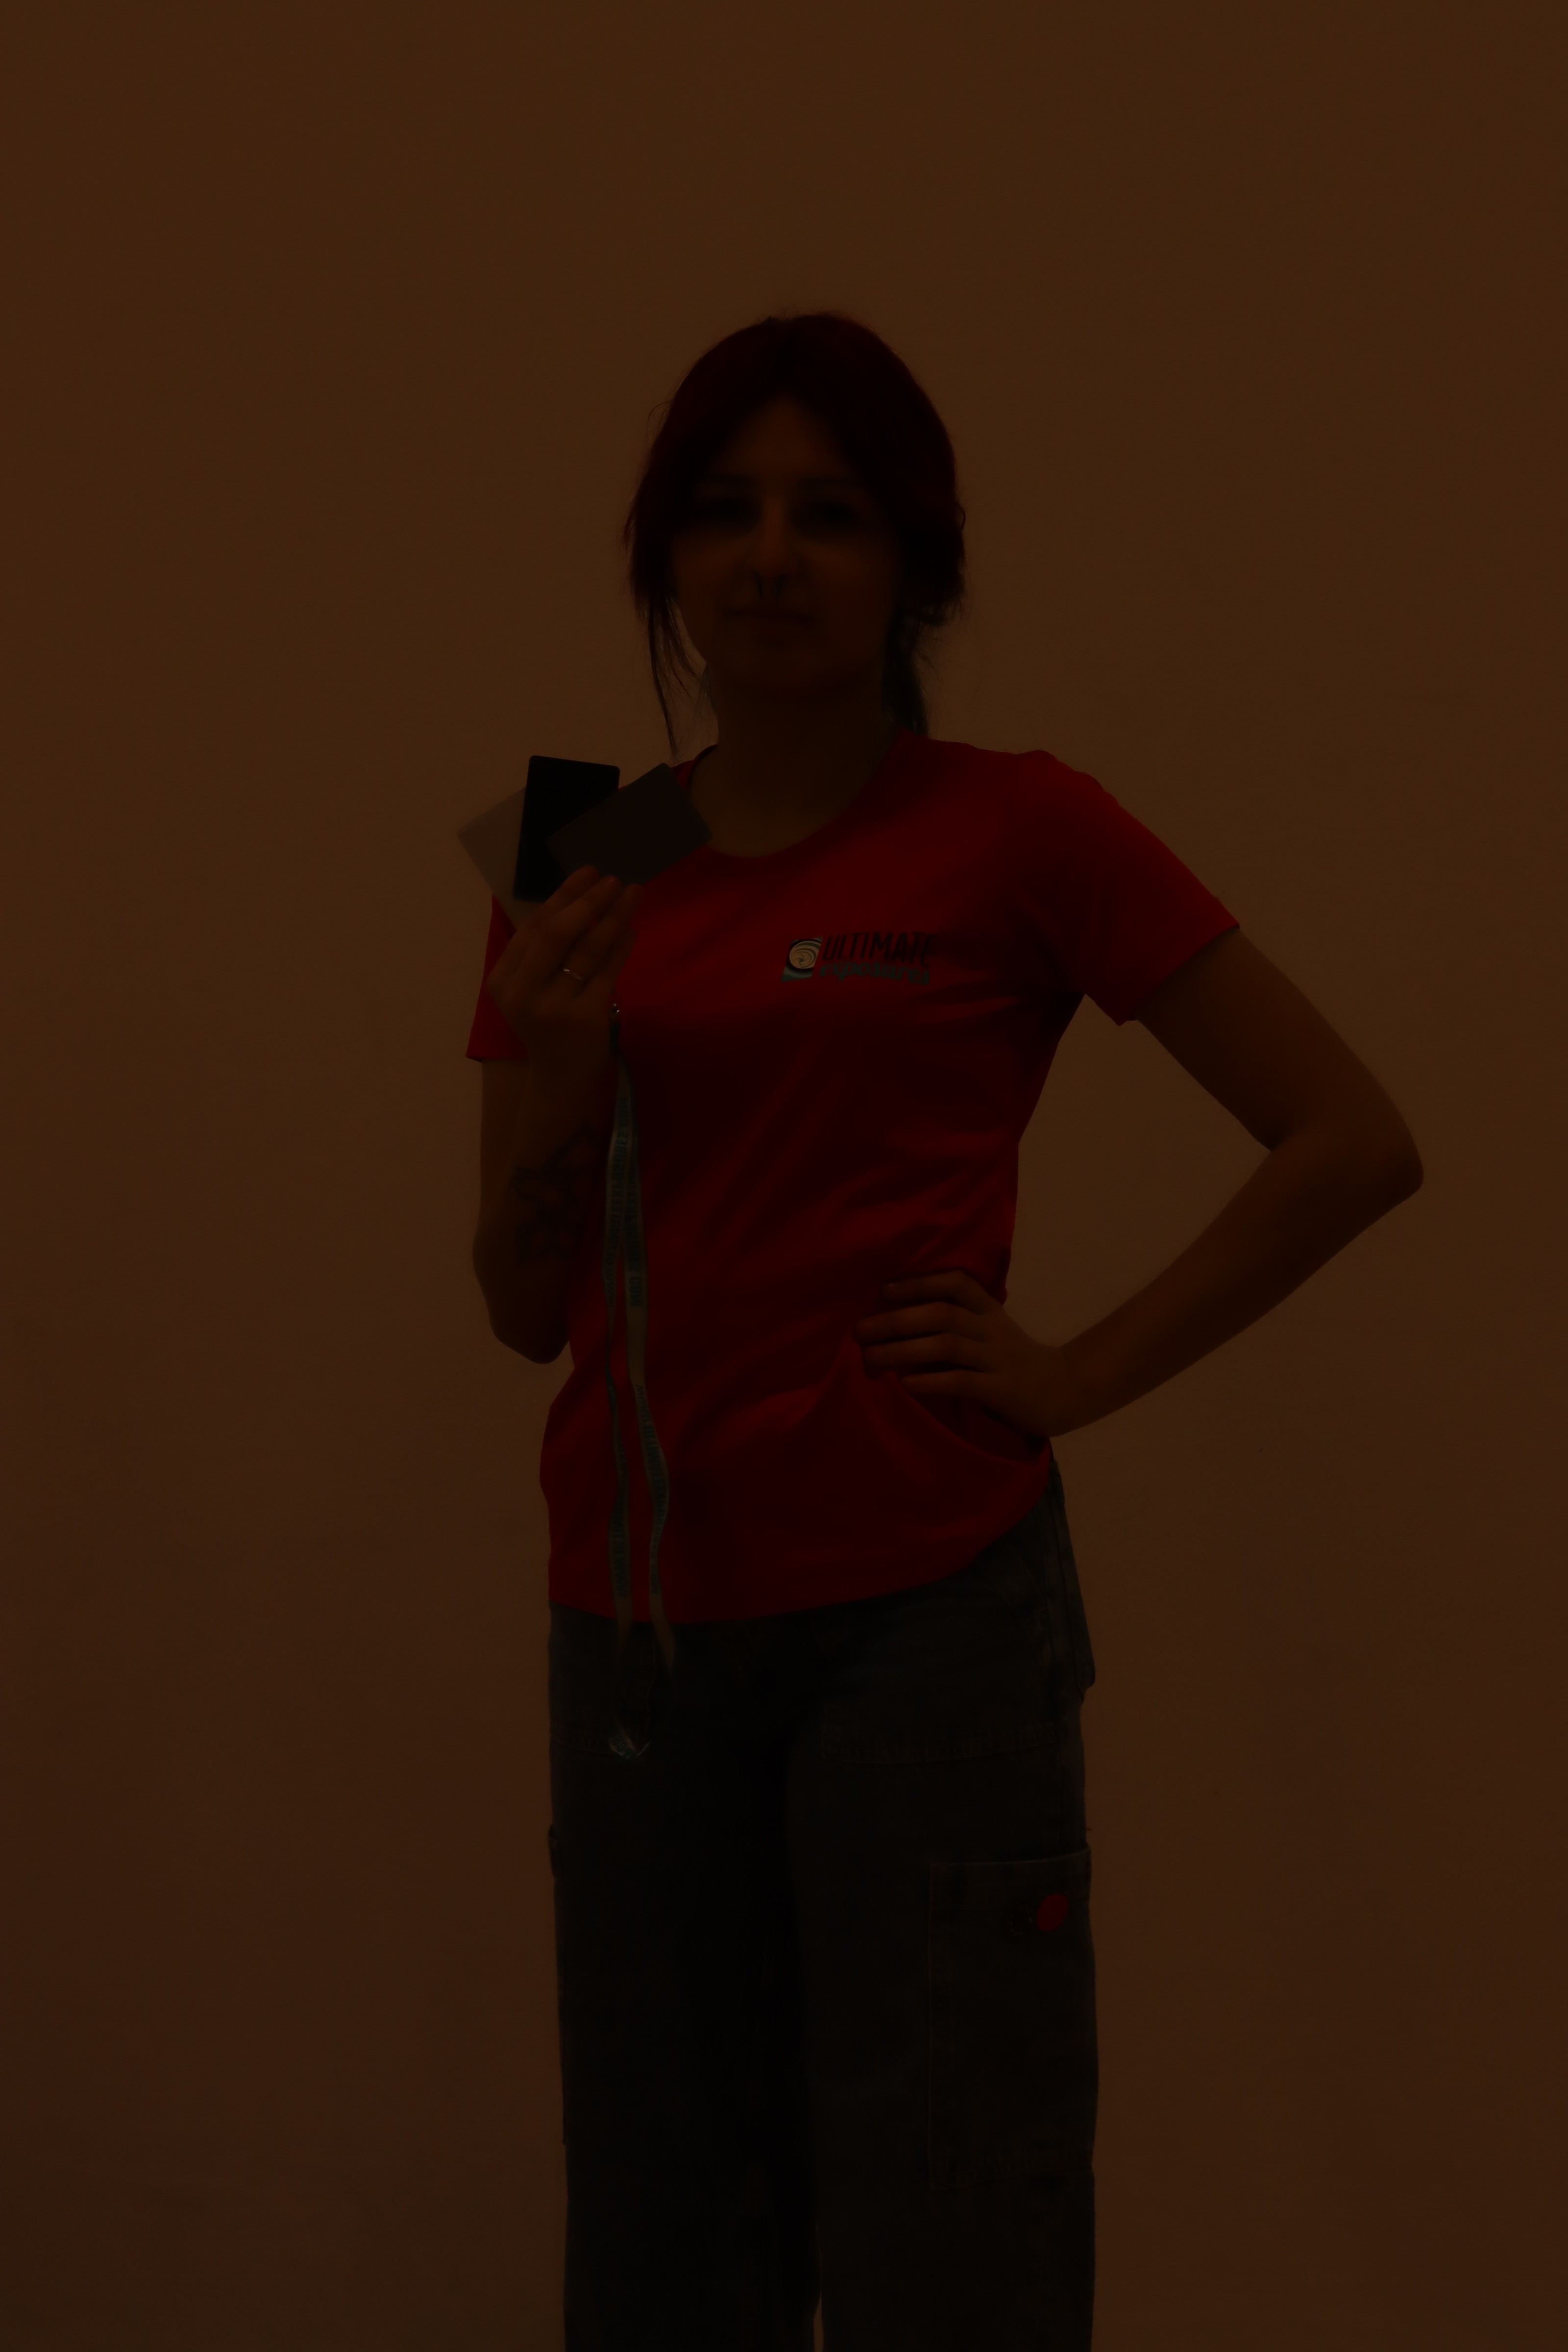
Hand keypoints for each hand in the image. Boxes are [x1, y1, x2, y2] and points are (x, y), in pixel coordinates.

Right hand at [485, 866, 642, 1097]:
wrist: (559, 1077)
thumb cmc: (549, 1022)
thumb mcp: (534, 986)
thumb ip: (547, 949)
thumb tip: (584, 894)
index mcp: (503, 980)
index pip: (534, 927)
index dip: (564, 896)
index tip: (589, 872)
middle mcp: (522, 994)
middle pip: (556, 935)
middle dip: (588, 902)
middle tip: (614, 880)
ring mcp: (552, 1008)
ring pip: (586, 951)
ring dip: (613, 918)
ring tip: (633, 895)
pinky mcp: (583, 1020)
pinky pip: (607, 974)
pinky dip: (621, 947)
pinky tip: (632, 929)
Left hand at [854, 1269, 1091, 1441]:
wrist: (1067, 1391)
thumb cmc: (1016, 1362)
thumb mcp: (992, 1333)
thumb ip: (958, 1324)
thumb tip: (899, 1321)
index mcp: (989, 1311)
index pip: (956, 1283)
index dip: (919, 1282)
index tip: (884, 1289)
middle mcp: (992, 1329)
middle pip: (942, 1314)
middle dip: (897, 1320)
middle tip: (860, 1330)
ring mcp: (998, 1359)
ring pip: (947, 1345)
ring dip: (904, 1350)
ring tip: (871, 1357)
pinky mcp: (1002, 1390)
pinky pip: (962, 1381)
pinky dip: (931, 1381)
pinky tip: (905, 1384)